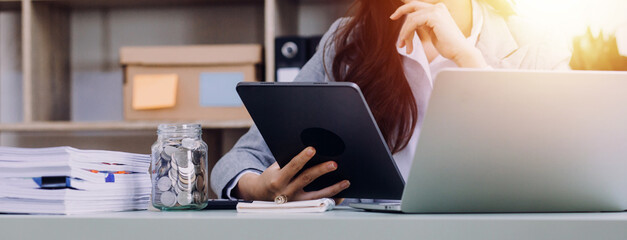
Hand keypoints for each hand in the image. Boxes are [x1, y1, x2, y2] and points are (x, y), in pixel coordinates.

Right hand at [233, 147, 350, 200]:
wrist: (262, 194)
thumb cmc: (272, 177)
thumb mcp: (275, 168)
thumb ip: (290, 162)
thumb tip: (312, 151)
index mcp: (278, 179)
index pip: (293, 166)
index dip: (302, 157)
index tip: (313, 149)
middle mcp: (287, 191)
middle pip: (306, 178)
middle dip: (321, 170)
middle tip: (334, 164)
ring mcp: (295, 201)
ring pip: (316, 195)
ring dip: (332, 188)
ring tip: (345, 182)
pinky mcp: (302, 207)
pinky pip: (319, 204)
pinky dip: (331, 200)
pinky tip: (341, 195)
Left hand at [390, 1, 486, 67]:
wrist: (460, 51)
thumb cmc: (447, 45)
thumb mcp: (432, 31)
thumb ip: (423, 24)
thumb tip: (409, 24)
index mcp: (438, 9)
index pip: (417, 6)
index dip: (404, 8)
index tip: (394, 16)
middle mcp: (437, 7)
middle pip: (412, 7)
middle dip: (400, 12)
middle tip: (391, 18)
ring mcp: (436, 11)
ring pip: (411, 18)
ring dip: (404, 32)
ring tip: (403, 45)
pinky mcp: (434, 17)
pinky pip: (413, 22)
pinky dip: (407, 32)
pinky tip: (405, 41)